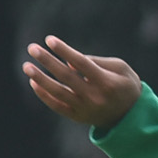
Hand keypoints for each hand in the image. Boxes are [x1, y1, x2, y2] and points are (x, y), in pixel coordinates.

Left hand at [23, 37, 143, 128]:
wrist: (130, 116)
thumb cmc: (125, 85)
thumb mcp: (121, 68)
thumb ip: (96, 62)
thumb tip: (69, 61)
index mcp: (107, 82)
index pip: (81, 63)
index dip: (64, 51)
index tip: (49, 39)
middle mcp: (95, 97)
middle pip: (66, 76)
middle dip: (47, 61)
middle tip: (32, 48)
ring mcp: (85, 109)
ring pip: (58, 92)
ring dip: (40, 78)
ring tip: (27, 66)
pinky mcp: (78, 117)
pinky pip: (57, 106)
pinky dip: (44, 95)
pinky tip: (33, 82)